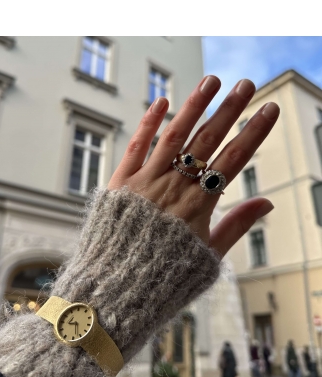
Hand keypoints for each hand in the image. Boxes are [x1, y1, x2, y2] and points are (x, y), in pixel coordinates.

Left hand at [108, 75, 278, 256]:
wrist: (118, 286)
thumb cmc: (165, 274)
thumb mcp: (208, 255)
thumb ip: (237, 225)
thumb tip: (267, 202)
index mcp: (198, 206)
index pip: (233, 160)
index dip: (254, 133)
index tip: (269, 109)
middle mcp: (173, 187)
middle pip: (206, 141)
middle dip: (229, 110)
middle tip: (246, 83)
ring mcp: (145, 182)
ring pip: (173, 137)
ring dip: (193, 106)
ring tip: (211, 80)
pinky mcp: (120, 182)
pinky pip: (135, 147)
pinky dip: (147, 123)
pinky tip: (161, 101)